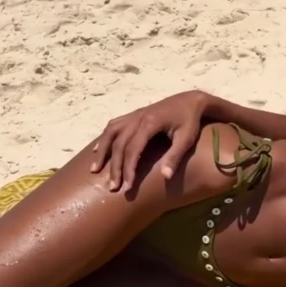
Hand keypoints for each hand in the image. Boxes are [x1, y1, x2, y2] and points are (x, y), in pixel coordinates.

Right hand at [90, 91, 206, 191]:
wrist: (190, 100)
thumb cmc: (190, 121)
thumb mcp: (187, 139)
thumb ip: (175, 157)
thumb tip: (165, 177)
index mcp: (149, 123)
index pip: (132, 149)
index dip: (128, 169)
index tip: (127, 187)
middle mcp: (137, 118)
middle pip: (118, 144)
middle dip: (115, 167)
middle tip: (112, 187)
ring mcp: (133, 115)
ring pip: (110, 133)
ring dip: (102, 152)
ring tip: (95, 170)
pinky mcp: (133, 115)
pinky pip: (113, 126)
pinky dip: (103, 139)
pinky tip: (96, 150)